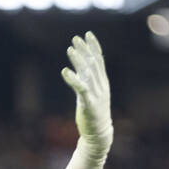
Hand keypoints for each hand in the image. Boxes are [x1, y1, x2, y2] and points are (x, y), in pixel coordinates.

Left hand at [61, 31, 112, 161]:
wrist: (100, 134)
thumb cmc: (94, 114)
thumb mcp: (93, 94)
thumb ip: (88, 81)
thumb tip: (81, 68)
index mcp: (103, 83)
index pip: (99, 60)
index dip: (94, 46)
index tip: (88, 34)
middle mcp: (101, 86)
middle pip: (93, 63)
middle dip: (85, 49)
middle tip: (76, 38)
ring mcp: (96, 95)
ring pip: (88, 73)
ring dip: (79, 60)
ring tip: (70, 49)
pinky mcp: (89, 104)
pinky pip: (81, 89)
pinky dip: (73, 79)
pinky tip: (65, 72)